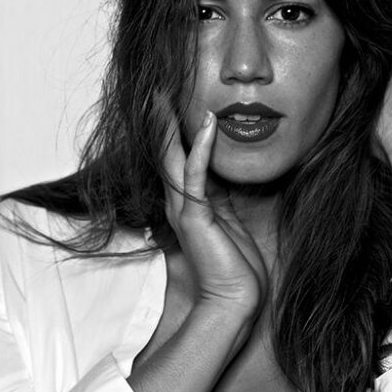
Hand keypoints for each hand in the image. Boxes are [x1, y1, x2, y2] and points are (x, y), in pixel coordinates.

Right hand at [163, 110, 267, 315]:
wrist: (233, 301)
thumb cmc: (235, 268)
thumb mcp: (228, 223)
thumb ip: (219, 200)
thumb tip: (219, 178)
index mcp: (187, 206)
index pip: (176, 161)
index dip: (172, 133)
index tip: (171, 105)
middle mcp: (178, 205)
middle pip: (164, 155)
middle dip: (161, 122)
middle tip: (156, 90)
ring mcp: (184, 210)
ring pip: (172, 159)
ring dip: (170, 126)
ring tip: (165, 96)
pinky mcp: (196, 216)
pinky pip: (197, 175)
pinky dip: (202, 148)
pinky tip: (208, 123)